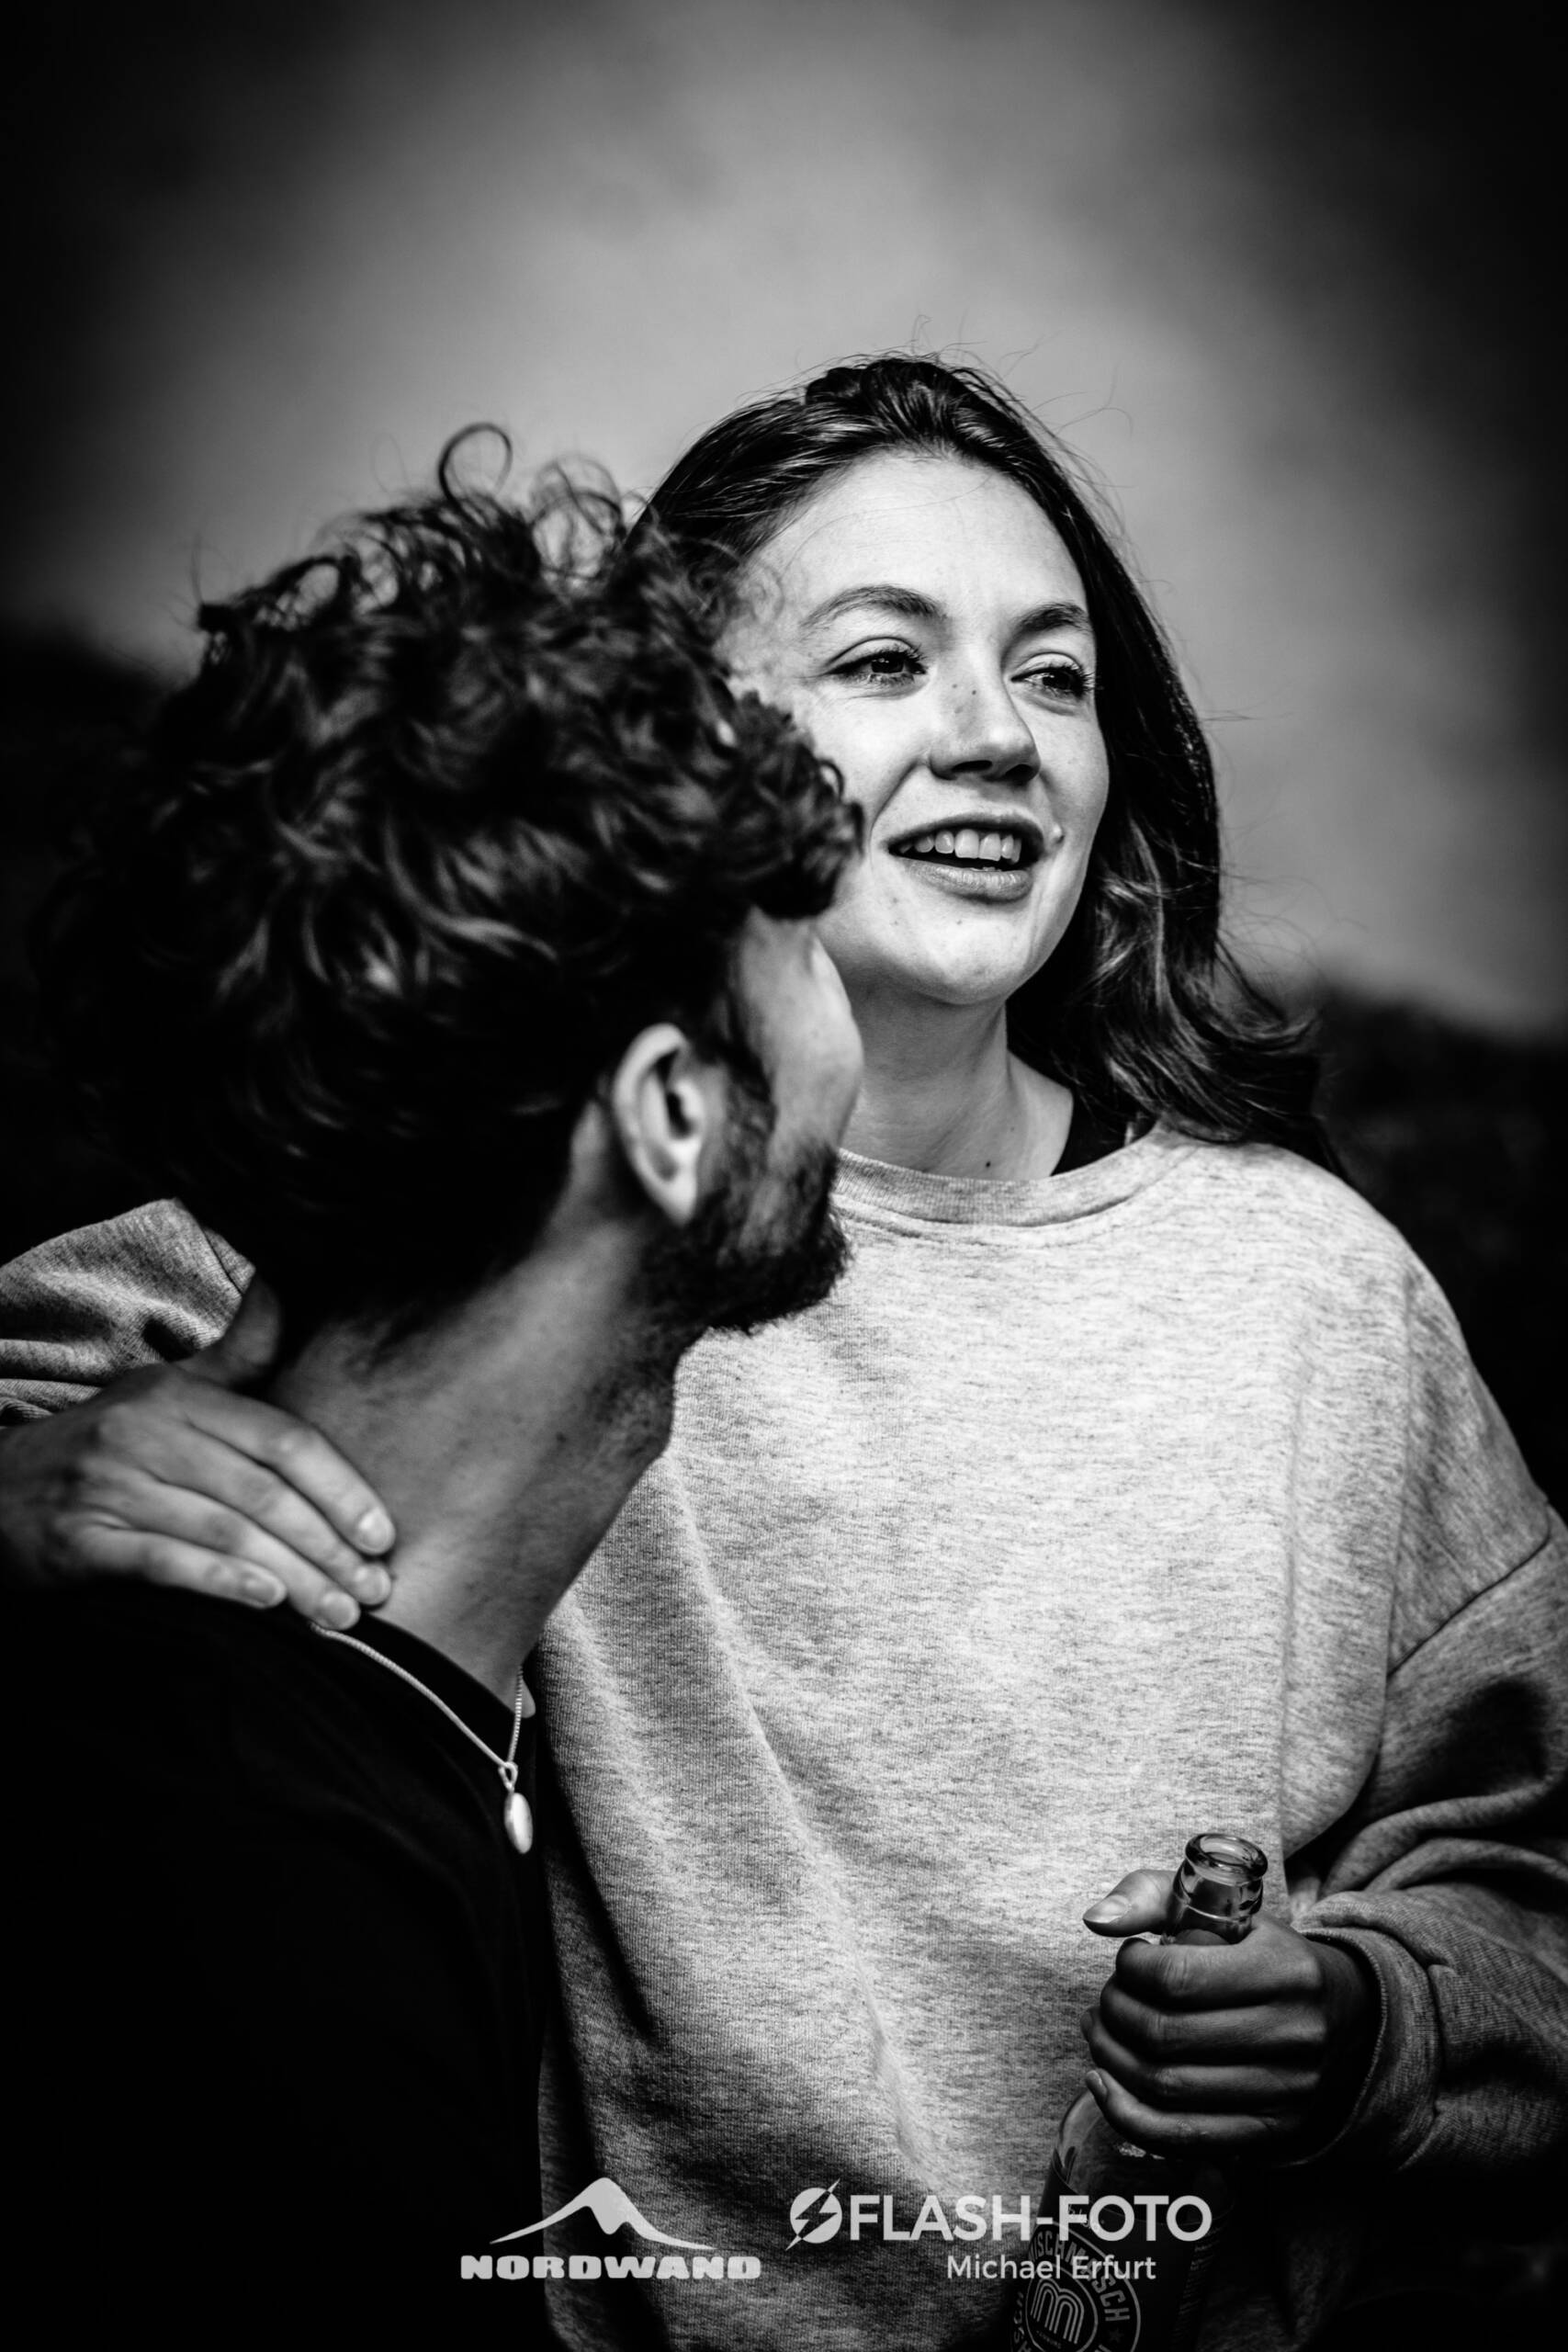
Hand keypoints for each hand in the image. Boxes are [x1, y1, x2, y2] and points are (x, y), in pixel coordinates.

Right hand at [0, 1281, 393, 1626]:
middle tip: (373, 1588)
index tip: (383, 1534)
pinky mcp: (79, 1542)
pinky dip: (221, 1584)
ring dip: (292, 1578)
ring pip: (224, 1534)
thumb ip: (237, 1356)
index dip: (341, 1489)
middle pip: (262, 1494)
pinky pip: (163, 1563)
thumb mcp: (168, 1390)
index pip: (283, 1440)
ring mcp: (109, 1489)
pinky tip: (267, 1602)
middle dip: (328, 1547)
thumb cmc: (107, 1443)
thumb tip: (285, 1287)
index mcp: (179, 1398)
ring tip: (336, 1612)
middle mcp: (146, 1436)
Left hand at [1078, 1867, 1377, 2160]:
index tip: (1128, 1959)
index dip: (1131, 1968)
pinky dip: (1127, 2114)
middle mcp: (1293, 2035)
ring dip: (1111, 2058)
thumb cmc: (1264, 1954)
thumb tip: (1096, 1920)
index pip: (1178, 1976)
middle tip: (1107, 1999)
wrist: (1345, 2016)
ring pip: (1167, 2087)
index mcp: (1286, 1971)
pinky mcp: (1271, 2131)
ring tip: (1101, 2031)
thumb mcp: (1224, 1907)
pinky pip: (1181, 2136)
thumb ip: (1153, 1896)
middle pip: (1166, 2035)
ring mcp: (1286, 2091)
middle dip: (1115, 2013)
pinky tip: (1102, 2084)